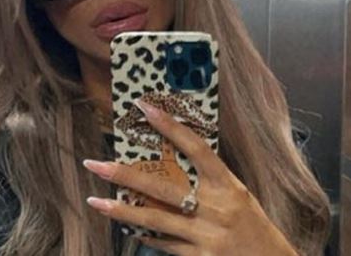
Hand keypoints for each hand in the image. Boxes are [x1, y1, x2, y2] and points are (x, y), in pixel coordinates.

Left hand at [83, 98, 298, 255]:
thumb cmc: (255, 227)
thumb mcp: (239, 195)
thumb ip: (211, 181)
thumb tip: (176, 164)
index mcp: (228, 185)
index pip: (196, 148)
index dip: (171, 127)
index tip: (146, 108)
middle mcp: (215, 208)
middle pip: (163, 188)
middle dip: (125, 175)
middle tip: (95, 164)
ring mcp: (206, 235)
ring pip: (156, 219)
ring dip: (122, 210)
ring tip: (96, 202)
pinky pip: (165, 245)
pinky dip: (146, 235)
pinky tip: (129, 228)